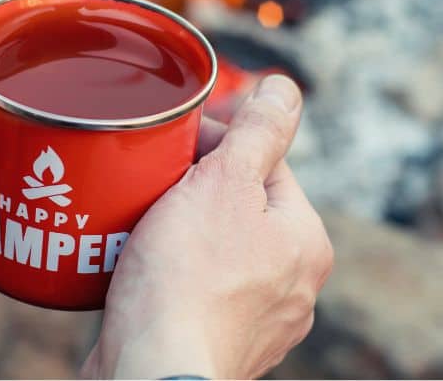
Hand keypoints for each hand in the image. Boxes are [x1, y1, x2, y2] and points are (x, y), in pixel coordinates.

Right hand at [82, 76, 333, 378]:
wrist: (154, 372)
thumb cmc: (188, 281)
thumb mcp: (224, 184)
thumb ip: (258, 133)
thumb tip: (286, 89)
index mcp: (305, 241)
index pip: (265, 165)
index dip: (218, 143)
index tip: (174, 142)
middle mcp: (293, 285)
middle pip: (239, 208)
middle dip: (195, 188)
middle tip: (150, 180)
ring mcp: (257, 322)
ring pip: (215, 250)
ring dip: (179, 231)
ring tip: (137, 222)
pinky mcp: (217, 344)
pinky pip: (195, 290)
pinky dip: (170, 275)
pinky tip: (140, 269)